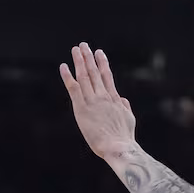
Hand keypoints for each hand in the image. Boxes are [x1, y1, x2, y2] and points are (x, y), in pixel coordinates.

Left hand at [59, 43, 136, 158]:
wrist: (118, 147)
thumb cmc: (124, 137)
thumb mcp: (129, 119)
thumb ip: (125, 107)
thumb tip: (123, 99)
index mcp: (114, 99)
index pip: (107, 76)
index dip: (102, 63)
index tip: (99, 53)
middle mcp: (103, 96)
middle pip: (94, 72)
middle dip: (89, 57)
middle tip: (84, 45)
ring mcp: (92, 101)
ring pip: (84, 76)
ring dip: (79, 61)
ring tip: (76, 50)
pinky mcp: (81, 108)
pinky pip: (73, 88)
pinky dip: (67, 76)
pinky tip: (64, 66)